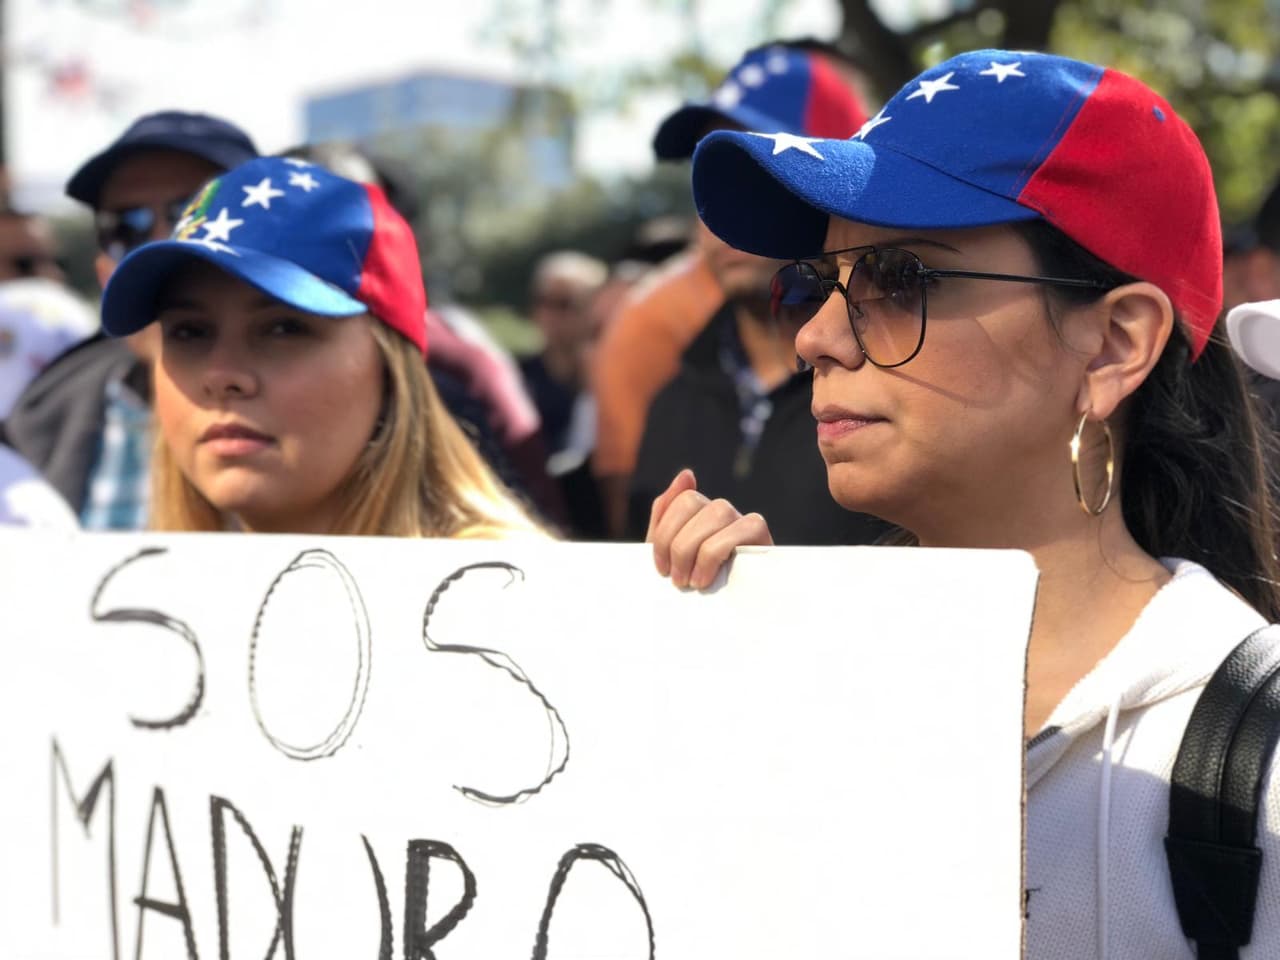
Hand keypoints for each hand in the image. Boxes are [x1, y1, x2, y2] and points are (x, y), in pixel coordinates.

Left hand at [646, 468, 773, 589]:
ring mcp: (745, 523)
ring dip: (696, 549)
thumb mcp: (671, 556)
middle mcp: (724, 513)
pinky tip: (708, 578)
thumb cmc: (695, 587)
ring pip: (717, 512)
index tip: (661, 568)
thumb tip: (687, 473)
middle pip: (693, 502)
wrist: (721, 621)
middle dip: (677, 544)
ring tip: (692, 582)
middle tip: (677, 580)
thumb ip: (666, 516)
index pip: (681, 499)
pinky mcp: (763, 538)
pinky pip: (744, 527)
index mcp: (700, 514)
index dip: (664, 532)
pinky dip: (716, 553)